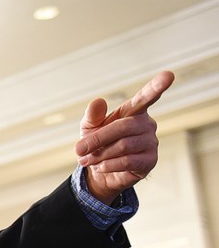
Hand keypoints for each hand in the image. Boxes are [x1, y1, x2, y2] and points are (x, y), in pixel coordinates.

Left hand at [76, 70, 174, 203]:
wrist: (100, 172)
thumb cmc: (98, 144)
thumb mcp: (89, 128)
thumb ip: (93, 116)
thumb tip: (98, 101)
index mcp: (133, 111)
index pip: (146, 97)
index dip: (157, 86)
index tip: (168, 75)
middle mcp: (146, 124)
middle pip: (123, 127)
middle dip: (98, 139)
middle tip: (79, 149)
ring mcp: (151, 142)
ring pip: (124, 146)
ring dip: (100, 154)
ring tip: (88, 159)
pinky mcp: (150, 160)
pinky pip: (127, 161)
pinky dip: (108, 165)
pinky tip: (101, 167)